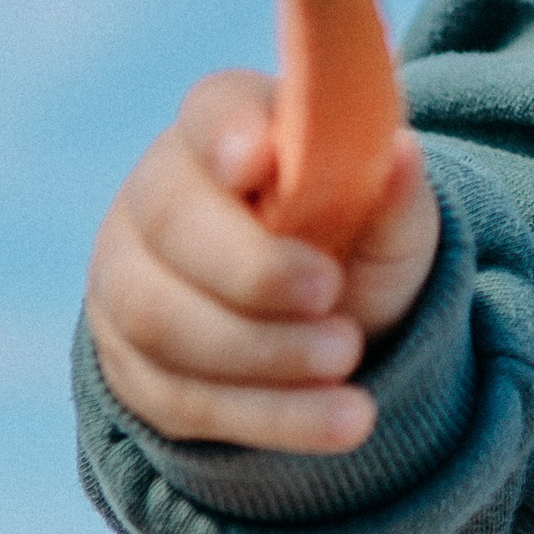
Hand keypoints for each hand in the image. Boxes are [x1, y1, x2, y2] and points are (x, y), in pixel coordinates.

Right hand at [86, 69, 440, 451]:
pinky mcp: (135, 369)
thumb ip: (392, 191)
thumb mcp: (389, 218)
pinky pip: (182, 397)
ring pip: (163, 320)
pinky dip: (268, 414)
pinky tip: (337, 421)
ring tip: (347, 361)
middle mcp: (157, 197)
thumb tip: (403, 154)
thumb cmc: (353, 243)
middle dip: (252, 268)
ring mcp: (130, 283)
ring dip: (262, 350)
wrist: (326, 326)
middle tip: (330, 296)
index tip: (261, 163)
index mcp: (225, 130)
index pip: (212, 112)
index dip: (229, 134)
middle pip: (172, 224)